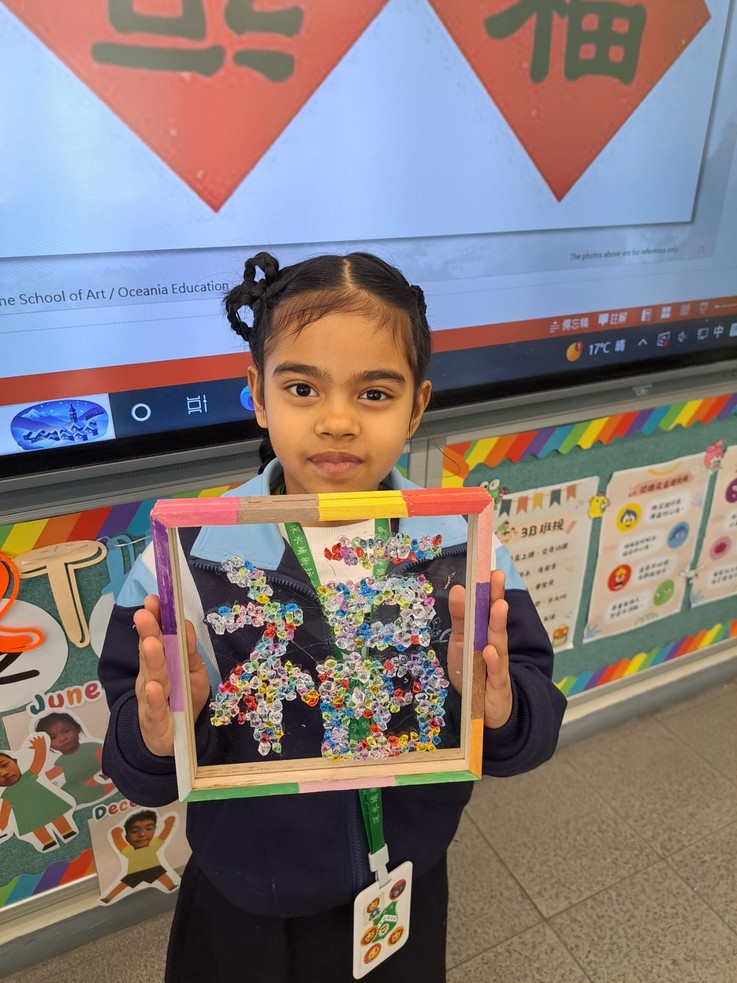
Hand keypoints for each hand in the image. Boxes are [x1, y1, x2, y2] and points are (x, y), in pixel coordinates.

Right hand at [134, 595, 210, 756]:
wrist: (170, 739)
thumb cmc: (180, 699)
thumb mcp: (191, 671)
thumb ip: (187, 650)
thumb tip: (185, 622)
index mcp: (161, 661)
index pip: (157, 636)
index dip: (155, 618)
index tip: (154, 599)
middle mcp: (151, 675)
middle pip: (150, 652)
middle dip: (149, 632)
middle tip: (145, 613)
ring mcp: (150, 698)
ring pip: (151, 677)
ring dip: (151, 660)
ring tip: (151, 643)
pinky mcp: (154, 720)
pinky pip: (154, 708)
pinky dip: (154, 699)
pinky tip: (152, 687)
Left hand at [447, 569, 512, 728]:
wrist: (482, 711)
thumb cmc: (472, 671)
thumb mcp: (461, 642)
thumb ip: (460, 618)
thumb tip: (459, 588)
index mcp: (484, 633)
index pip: (488, 608)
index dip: (490, 589)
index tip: (490, 569)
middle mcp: (494, 646)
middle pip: (495, 621)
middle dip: (496, 598)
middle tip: (496, 577)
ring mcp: (498, 667)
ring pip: (499, 643)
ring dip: (498, 625)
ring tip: (498, 606)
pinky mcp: (498, 688)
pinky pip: (496, 673)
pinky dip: (493, 662)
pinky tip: (490, 651)